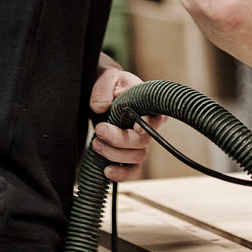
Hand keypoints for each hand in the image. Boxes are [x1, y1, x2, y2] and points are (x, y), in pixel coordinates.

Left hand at [89, 53, 164, 181]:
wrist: (103, 92)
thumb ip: (103, 88)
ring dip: (114, 154)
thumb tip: (101, 107)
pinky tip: (106, 170)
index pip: (156, 120)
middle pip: (143, 142)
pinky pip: (132, 171)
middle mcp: (149, 126)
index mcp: (150, 106)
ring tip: (96, 143)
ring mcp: (139, 142)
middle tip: (99, 130)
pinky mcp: (128, 153)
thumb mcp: (107, 76)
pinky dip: (121, 175)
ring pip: (137, 158)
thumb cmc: (110, 82)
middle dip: (119, 140)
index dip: (147, 127)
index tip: (133, 126)